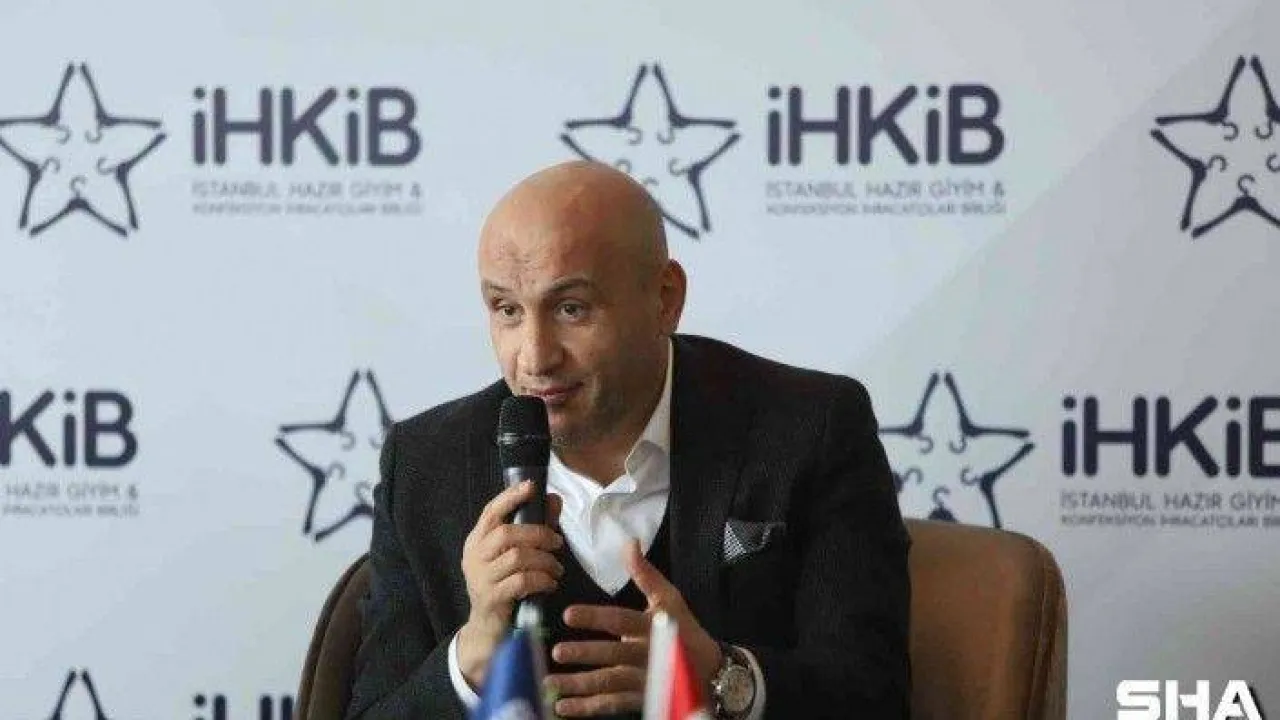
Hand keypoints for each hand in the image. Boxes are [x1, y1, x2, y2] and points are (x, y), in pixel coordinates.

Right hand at [457, 481, 563, 687]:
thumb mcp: (516, 556)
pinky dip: (542, 579)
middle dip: (539, 534)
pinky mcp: (491, 598)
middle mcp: (474, 556)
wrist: (488, 629)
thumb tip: (554, 499)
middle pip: (507, 534)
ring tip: (557, 569)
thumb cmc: (504, 586)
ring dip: (545, 560)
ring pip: (517, 557)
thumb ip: (535, 527)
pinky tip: (550, 583)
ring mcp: (479, 578)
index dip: (510, 497)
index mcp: (477, 541)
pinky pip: (521, 581)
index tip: (531, 487)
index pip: (490, 512)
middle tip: (558, 542)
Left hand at [545, 539, 722, 716]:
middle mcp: (648, 655)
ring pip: (609, 684)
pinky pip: (611, 706)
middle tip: (556, 651)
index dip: (594, 617)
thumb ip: (645, 573)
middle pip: (614, 655)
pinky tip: (563, 707)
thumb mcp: (669, 598)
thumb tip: (629, 542)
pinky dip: (587, 709)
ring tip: (550, 682)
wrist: (710, 670)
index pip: (621, 620)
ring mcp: (644, 681)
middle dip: (585, 654)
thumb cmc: (684, 628)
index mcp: (653, 627)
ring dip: (579, 685)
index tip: (568, 614)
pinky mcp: (641, 700)